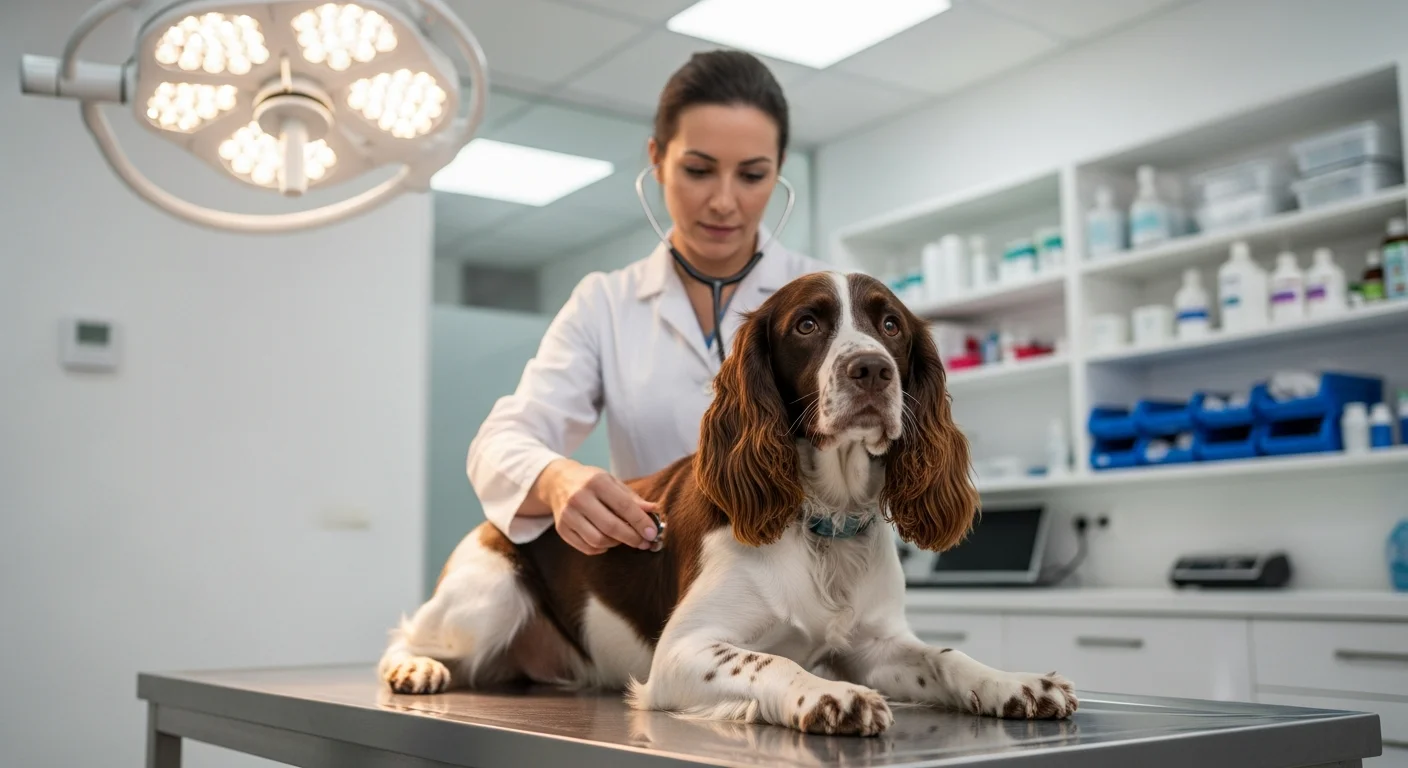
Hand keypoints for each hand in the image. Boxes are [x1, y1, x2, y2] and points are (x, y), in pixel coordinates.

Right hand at [539, 459, 659, 554]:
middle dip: (632, 538)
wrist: (558, 482)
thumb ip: (633, 498)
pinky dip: (601, 548)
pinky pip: (586, 547)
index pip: (623, 506)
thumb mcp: (612, 482)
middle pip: (610, 527)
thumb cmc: (591, 482)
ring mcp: (568, 515)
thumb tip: (654, 511)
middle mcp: (579, 498)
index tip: (652, 533)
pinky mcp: (561, 529)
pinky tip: (607, 541)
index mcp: (596, 482)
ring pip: (598, 540)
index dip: (640, 522)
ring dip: (616, 543)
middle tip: (644, 542)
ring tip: (623, 538)